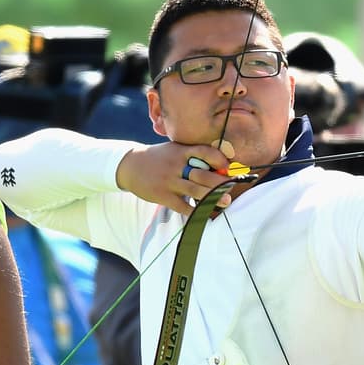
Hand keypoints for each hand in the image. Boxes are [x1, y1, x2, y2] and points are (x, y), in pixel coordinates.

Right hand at [117, 141, 236, 214]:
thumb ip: (193, 155)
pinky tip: (206, 214)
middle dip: (220, 182)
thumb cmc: (159, 158)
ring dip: (213, 197)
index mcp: (181, 151)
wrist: (130, 166)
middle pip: (203, 174)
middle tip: (232, 187)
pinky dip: (196, 212)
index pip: (204, 151)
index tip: (228, 166)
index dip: (218, 159)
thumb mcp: (174, 150)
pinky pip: (183, 206)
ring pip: (195, 190)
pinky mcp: (163, 196)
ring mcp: (169, 181)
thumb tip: (220, 165)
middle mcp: (176, 165)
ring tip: (226, 201)